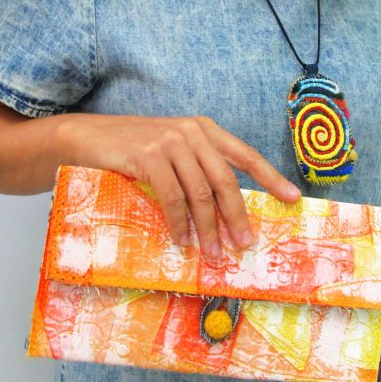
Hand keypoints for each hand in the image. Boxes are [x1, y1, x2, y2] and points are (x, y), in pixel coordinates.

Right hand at [62, 113, 299, 256]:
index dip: (271, 178)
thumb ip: (198, 168)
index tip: (293, 198)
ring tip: (212, 252)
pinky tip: (181, 240)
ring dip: (207, 228)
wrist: (87, 137)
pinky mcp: (147, 155)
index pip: (245, 155)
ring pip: (200, 192)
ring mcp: (169, 142)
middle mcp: (192, 132)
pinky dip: (179, 223)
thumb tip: (226, 211)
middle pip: (226, 180)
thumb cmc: (133, 150)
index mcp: (205, 129)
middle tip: (243, 244)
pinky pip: (172, 196)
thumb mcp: (173, 152)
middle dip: (237, 216)